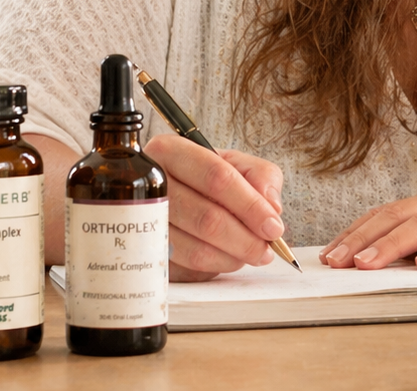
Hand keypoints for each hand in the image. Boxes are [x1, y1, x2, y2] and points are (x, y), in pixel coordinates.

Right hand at [142, 135, 284, 280]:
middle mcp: (152, 184)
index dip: (249, 205)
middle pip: (205, 217)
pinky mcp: (147, 250)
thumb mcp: (238, 164)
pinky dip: (216, 265)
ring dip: (232, 256)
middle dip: (244, 239)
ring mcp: (144, 221)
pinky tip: (230, 257)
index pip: (216, 177)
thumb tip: (271, 208)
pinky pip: (186, 266)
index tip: (273, 227)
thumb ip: (262, 177)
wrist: (177, 193)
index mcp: (173, 151)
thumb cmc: (207, 177)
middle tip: (267, 249)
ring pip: (195, 248)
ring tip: (252, 253)